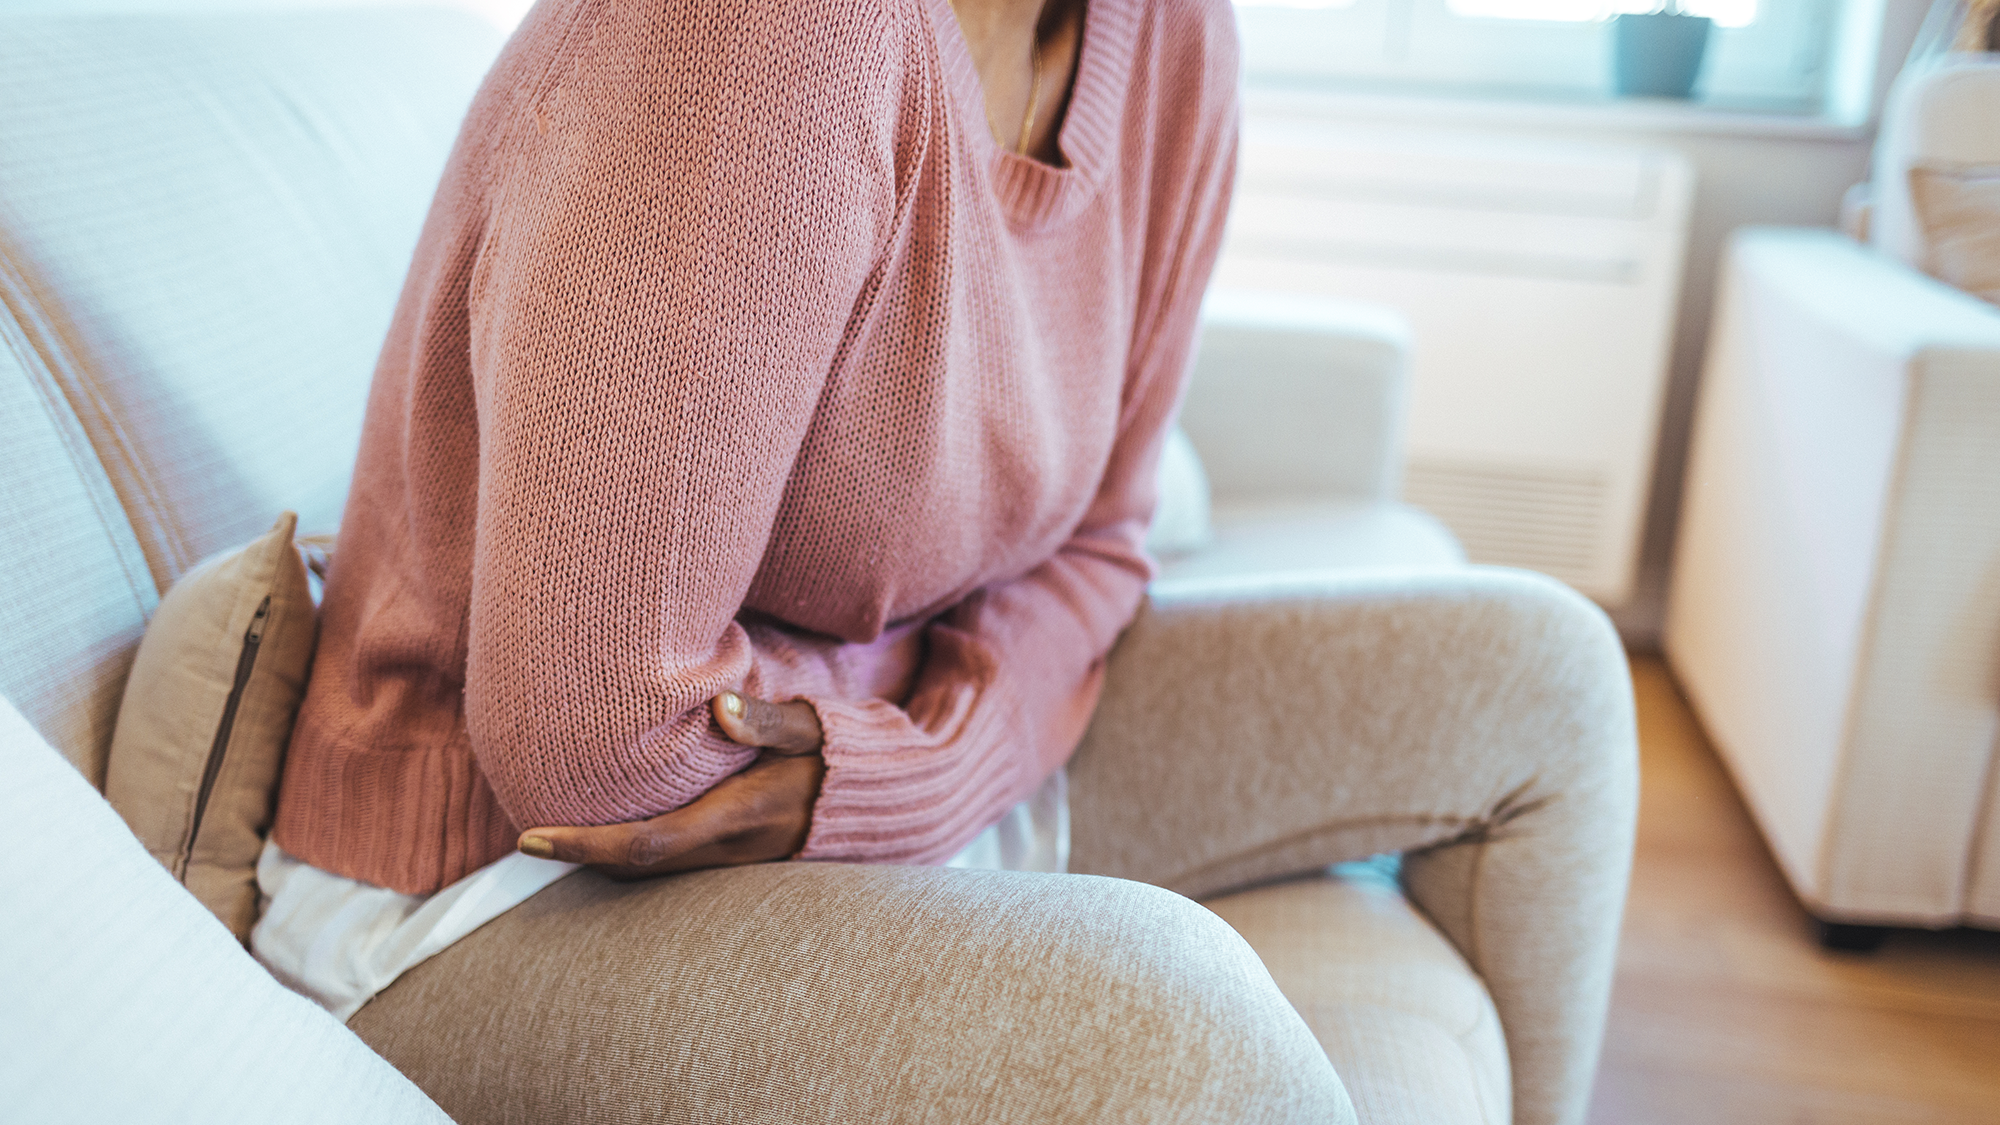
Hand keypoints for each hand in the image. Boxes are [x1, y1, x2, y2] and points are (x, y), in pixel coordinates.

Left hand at [516, 692, 824, 878]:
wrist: (883, 805)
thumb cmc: (843, 758)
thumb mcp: (813, 728)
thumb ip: (769, 719)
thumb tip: (720, 704)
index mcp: (737, 817)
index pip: (645, 844)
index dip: (583, 846)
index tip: (530, 838)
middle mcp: (728, 850)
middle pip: (633, 867)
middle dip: (579, 855)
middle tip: (526, 833)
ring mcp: (731, 861)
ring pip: (650, 869)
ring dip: (602, 855)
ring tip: (555, 828)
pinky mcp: (734, 857)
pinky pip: (670, 861)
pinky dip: (631, 850)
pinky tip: (612, 824)